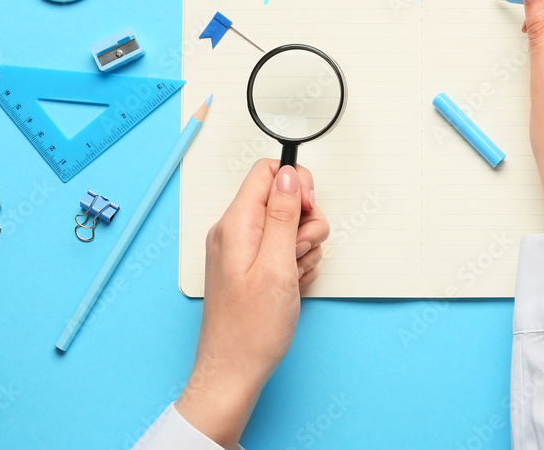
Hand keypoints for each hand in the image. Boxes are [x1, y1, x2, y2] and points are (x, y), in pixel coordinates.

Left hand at [176, 160, 328, 448]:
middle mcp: (235, 231)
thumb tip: (289, 175)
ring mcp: (242, 249)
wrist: (234, 371)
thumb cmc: (252, 328)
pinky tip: (290, 285)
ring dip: (303, 247)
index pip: (268, 173)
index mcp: (236, 223)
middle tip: (299, 252)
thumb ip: (284, 215)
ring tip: (293, 276)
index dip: (296, 185)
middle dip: (305, 222)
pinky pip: (283, 249)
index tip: (308, 211)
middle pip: (282, 198)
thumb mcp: (277, 265)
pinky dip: (294, 264)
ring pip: (288, 226)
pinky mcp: (251, 266)